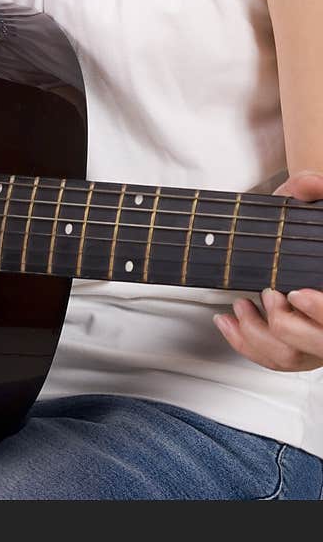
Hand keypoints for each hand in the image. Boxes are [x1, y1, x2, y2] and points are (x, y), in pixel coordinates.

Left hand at [214, 171, 322, 371]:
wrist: (307, 243)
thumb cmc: (311, 228)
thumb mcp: (315, 207)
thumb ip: (314, 187)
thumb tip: (303, 183)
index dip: (321, 311)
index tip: (296, 294)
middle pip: (317, 343)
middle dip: (286, 323)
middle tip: (266, 295)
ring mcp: (317, 340)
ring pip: (290, 356)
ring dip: (257, 335)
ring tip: (238, 306)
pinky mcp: (298, 349)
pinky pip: (272, 358)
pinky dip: (245, 344)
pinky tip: (227, 322)